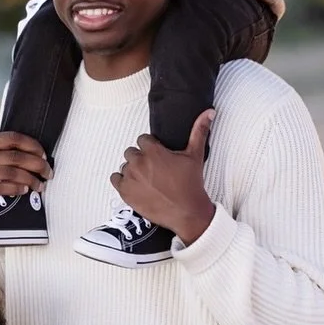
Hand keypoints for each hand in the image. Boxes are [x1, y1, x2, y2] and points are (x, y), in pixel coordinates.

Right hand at [0, 131, 51, 201]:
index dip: (32, 146)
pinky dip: (16, 189)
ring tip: (39, 185)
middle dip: (36, 165)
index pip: (13, 138)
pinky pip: (1, 188)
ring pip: (10, 173)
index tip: (44, 156)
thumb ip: (10, 151)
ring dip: (30, 179)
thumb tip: (41, 155)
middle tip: (48, 173)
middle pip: (14, 156)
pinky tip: (25, 190)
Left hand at [111, 109, 216, 244]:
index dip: (151, 147)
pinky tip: (135, 185)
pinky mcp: (125, 192)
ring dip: (133, 170)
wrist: (187, 212)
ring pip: (125, 166)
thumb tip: (209, 112)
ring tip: (147, 179)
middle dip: (141, 158)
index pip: (142, 139)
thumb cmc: (191, 184)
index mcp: (153, 152)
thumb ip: (199, 131)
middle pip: (132, 152)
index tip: (158, 156)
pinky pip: (115, 179)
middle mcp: (139, 163)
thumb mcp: (195, 156)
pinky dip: (122, 181)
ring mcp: (130, 178)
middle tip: (154, 169)